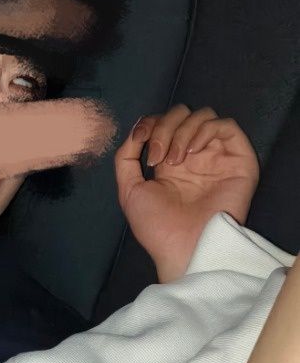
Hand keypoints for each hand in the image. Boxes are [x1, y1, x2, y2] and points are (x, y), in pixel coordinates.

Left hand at [114, 105, 259, 282]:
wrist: (183, 247)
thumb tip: (137, 130)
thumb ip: (126, 158)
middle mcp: (194, 156)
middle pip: (182, 115)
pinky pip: (226, 126)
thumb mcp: (129, 191)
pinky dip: (205, 130)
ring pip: (203, 116)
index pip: (164, 123)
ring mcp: (216, 157)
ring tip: (175, 162)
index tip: (140, 139)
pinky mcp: (237, 160)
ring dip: (182, 131)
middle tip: (159, 158)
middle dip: (164, 127)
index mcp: (170, 162)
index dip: (150, 123)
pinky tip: (192, 152)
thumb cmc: (157, 227)